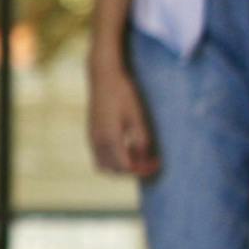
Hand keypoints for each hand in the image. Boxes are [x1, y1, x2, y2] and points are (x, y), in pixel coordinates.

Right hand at [88, 55, 159, 178]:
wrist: (102, 78)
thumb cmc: (123, 94)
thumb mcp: (137, 116)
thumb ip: (141, 139)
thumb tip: (145, 159)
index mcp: (110, 138)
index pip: (126, 167)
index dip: (143, 169)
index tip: (157, 163)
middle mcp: (97, 142)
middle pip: (114, 170)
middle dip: (133, 170)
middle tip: (150, 162)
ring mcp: (92, 139)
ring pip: (104, 166)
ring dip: (121, 167)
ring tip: (138, 156)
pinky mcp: (91, 135)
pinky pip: (100, 156)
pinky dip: (113, 159)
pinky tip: (126, 147)